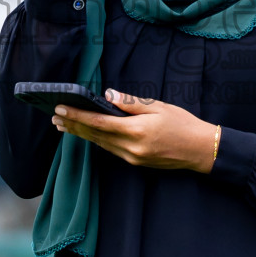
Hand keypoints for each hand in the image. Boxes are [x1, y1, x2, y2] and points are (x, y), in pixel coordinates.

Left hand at [52, 89, 218, 173]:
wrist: (200, 150)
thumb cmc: (182, 123)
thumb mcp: (158, 106)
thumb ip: (130, 103)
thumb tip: (107, 95)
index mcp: (136, 131)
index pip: (98, 123)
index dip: (77, 116)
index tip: (60, 109)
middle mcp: (131, 147)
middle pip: (94, 135)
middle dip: (73, 126)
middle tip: (55, 118)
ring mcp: (132, 157)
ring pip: (100, 144)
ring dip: (82, 135)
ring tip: (65, 126)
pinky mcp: (136, 162)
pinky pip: (111, 150)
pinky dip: (97, 140)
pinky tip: (89, 134)